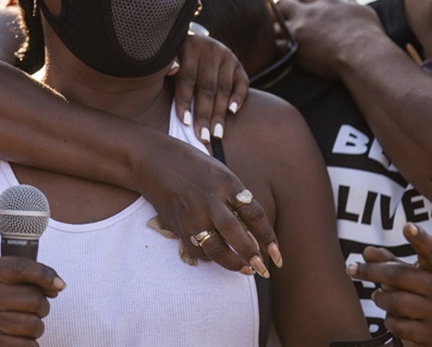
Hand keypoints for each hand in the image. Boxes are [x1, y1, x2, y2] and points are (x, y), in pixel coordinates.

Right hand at [0, 257, 65, 345]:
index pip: (20, 267)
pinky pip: (28, 345)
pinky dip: (29, 344)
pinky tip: (16, 339)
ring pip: (34, 324)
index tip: (59, 285)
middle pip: (34, 298)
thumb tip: (58, 285)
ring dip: (36, 327)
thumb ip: (31, 275)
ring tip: (22, 325)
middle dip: (41, 306)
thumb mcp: (4, 280)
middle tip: (31, 310)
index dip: (45, 275)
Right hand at [136, 145, 280, 275]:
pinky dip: (210, 258)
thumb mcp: (220, 172)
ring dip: (233, 263)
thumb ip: (235, 197)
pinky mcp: (178, 226)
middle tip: (263, 270)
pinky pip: (197, 250)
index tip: (278, 254)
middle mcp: (210, 200)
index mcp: (226, 183)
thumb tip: (253, 230)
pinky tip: (219, 258)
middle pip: (236, 233)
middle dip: (252, 255)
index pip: (254, 214)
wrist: (154, 161)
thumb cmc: (193, 165)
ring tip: (246, 270)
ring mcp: (192, 214)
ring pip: (215, 248)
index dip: (268, 237)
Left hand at [171, 33, 248, 144]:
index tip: (185, 122)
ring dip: (220, 114)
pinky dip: (238, 98)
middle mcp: (210, 49)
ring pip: (224, 88)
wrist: (194, 43)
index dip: (185, 102)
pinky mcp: (238, 64)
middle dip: (204, 115)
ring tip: (216, 134)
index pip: (187, 79)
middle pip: (207, 87)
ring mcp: (227, 56)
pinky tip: (232, 113)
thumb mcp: (166, 59)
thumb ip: (166, 67)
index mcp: (189, 47)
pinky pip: (242, 83)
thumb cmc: (175, 60)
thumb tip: (173, 69)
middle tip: (202, 137)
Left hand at [276, 0, 383, 79]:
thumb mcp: (364, 12)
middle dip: (282, 11)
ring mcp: (299, 30)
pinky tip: (277, 53)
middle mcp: (308, 13)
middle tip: (285, 20)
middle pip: (282, 3)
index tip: (304, 6)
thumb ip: (351, 4)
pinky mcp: (293, 49)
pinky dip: (274, 49)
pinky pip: (274, 46)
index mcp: (326, 2)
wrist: (363, 55)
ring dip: (275, 30)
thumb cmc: (370, 35)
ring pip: (273, 24)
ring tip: (278, 38)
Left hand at [348, 223, 431, 346]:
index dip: (419, 238)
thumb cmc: (417, 294)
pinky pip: (396, 324)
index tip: (407, 226)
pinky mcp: (431, 333)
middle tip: (351, 268)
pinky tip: (394, 319)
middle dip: (370, 271)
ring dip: (380, 299)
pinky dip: (389, 321)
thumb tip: (367, 252)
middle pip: (397, 274)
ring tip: (380, 297)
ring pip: (394, 301)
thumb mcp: (406, 274)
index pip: (430, 250)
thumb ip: (387, 261)